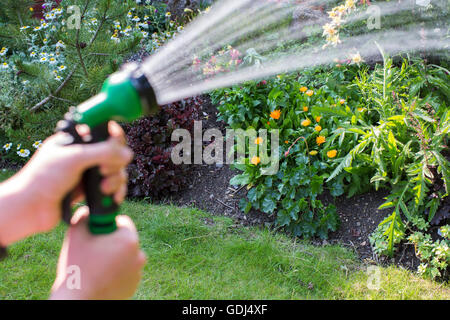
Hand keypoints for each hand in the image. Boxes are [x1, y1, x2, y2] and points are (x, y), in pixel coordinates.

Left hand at [0, 121, 132, 244]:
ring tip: (104, 189)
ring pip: (117, 171)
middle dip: (115, 164)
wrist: (31, 208)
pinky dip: (117, 192)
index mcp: (78, 139)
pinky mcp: (91, 189)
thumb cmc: (45, 178)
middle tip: (103, 171)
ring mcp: (88, 172)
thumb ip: (103, 153)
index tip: (116, 148)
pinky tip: (113, 198)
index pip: (105, 131)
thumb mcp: (75, 159)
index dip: (115, 139)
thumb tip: (128, 154)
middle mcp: (84, 154)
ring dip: (116, 180)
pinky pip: (113, 187)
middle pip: (115, 153)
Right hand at [50, 207, 146, 299]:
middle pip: (124, 239)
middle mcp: (140, 255)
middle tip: (93, 252)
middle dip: (111, 242)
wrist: (79, 301)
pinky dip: (115, 272)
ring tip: (95, 266)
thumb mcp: (76, 233)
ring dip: (114, 257)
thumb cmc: (77, 266)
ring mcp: (138, 272)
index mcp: (129, 239)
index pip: (122, 222)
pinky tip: (100, 277)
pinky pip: (125, 271)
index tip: (96, 235)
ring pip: (125, 256)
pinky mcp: (133, 286)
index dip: (107, 226)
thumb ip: (85, 215)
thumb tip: (90, 209)